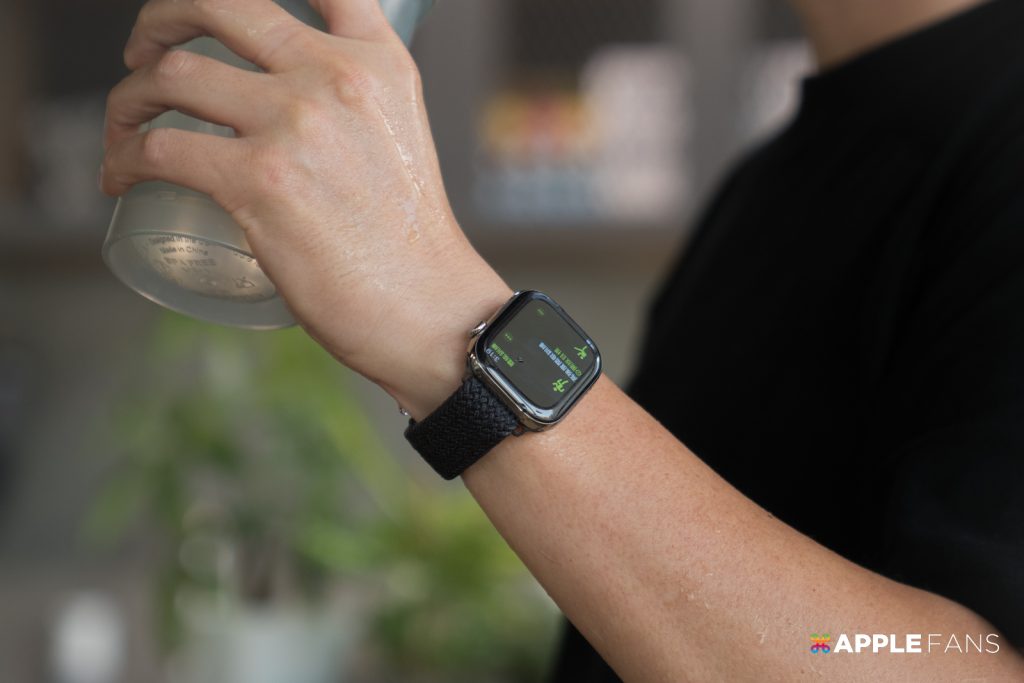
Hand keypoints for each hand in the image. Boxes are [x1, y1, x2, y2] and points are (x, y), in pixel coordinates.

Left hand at [101, 0, 511, 416]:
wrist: (427, 307)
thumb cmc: (411, 243)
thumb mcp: (400, 138)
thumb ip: (355, 104)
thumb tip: (289, 104)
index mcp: (377, 62)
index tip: (209, 12)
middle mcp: (335, 76)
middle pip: (217, 3)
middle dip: (161, 18)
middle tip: (144, 52)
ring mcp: (295, 124)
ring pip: (172, 75)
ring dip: (127, 100)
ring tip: (124, 129)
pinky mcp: (258, 181)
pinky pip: (159, 147)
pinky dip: (123, 158)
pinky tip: (120, 176)